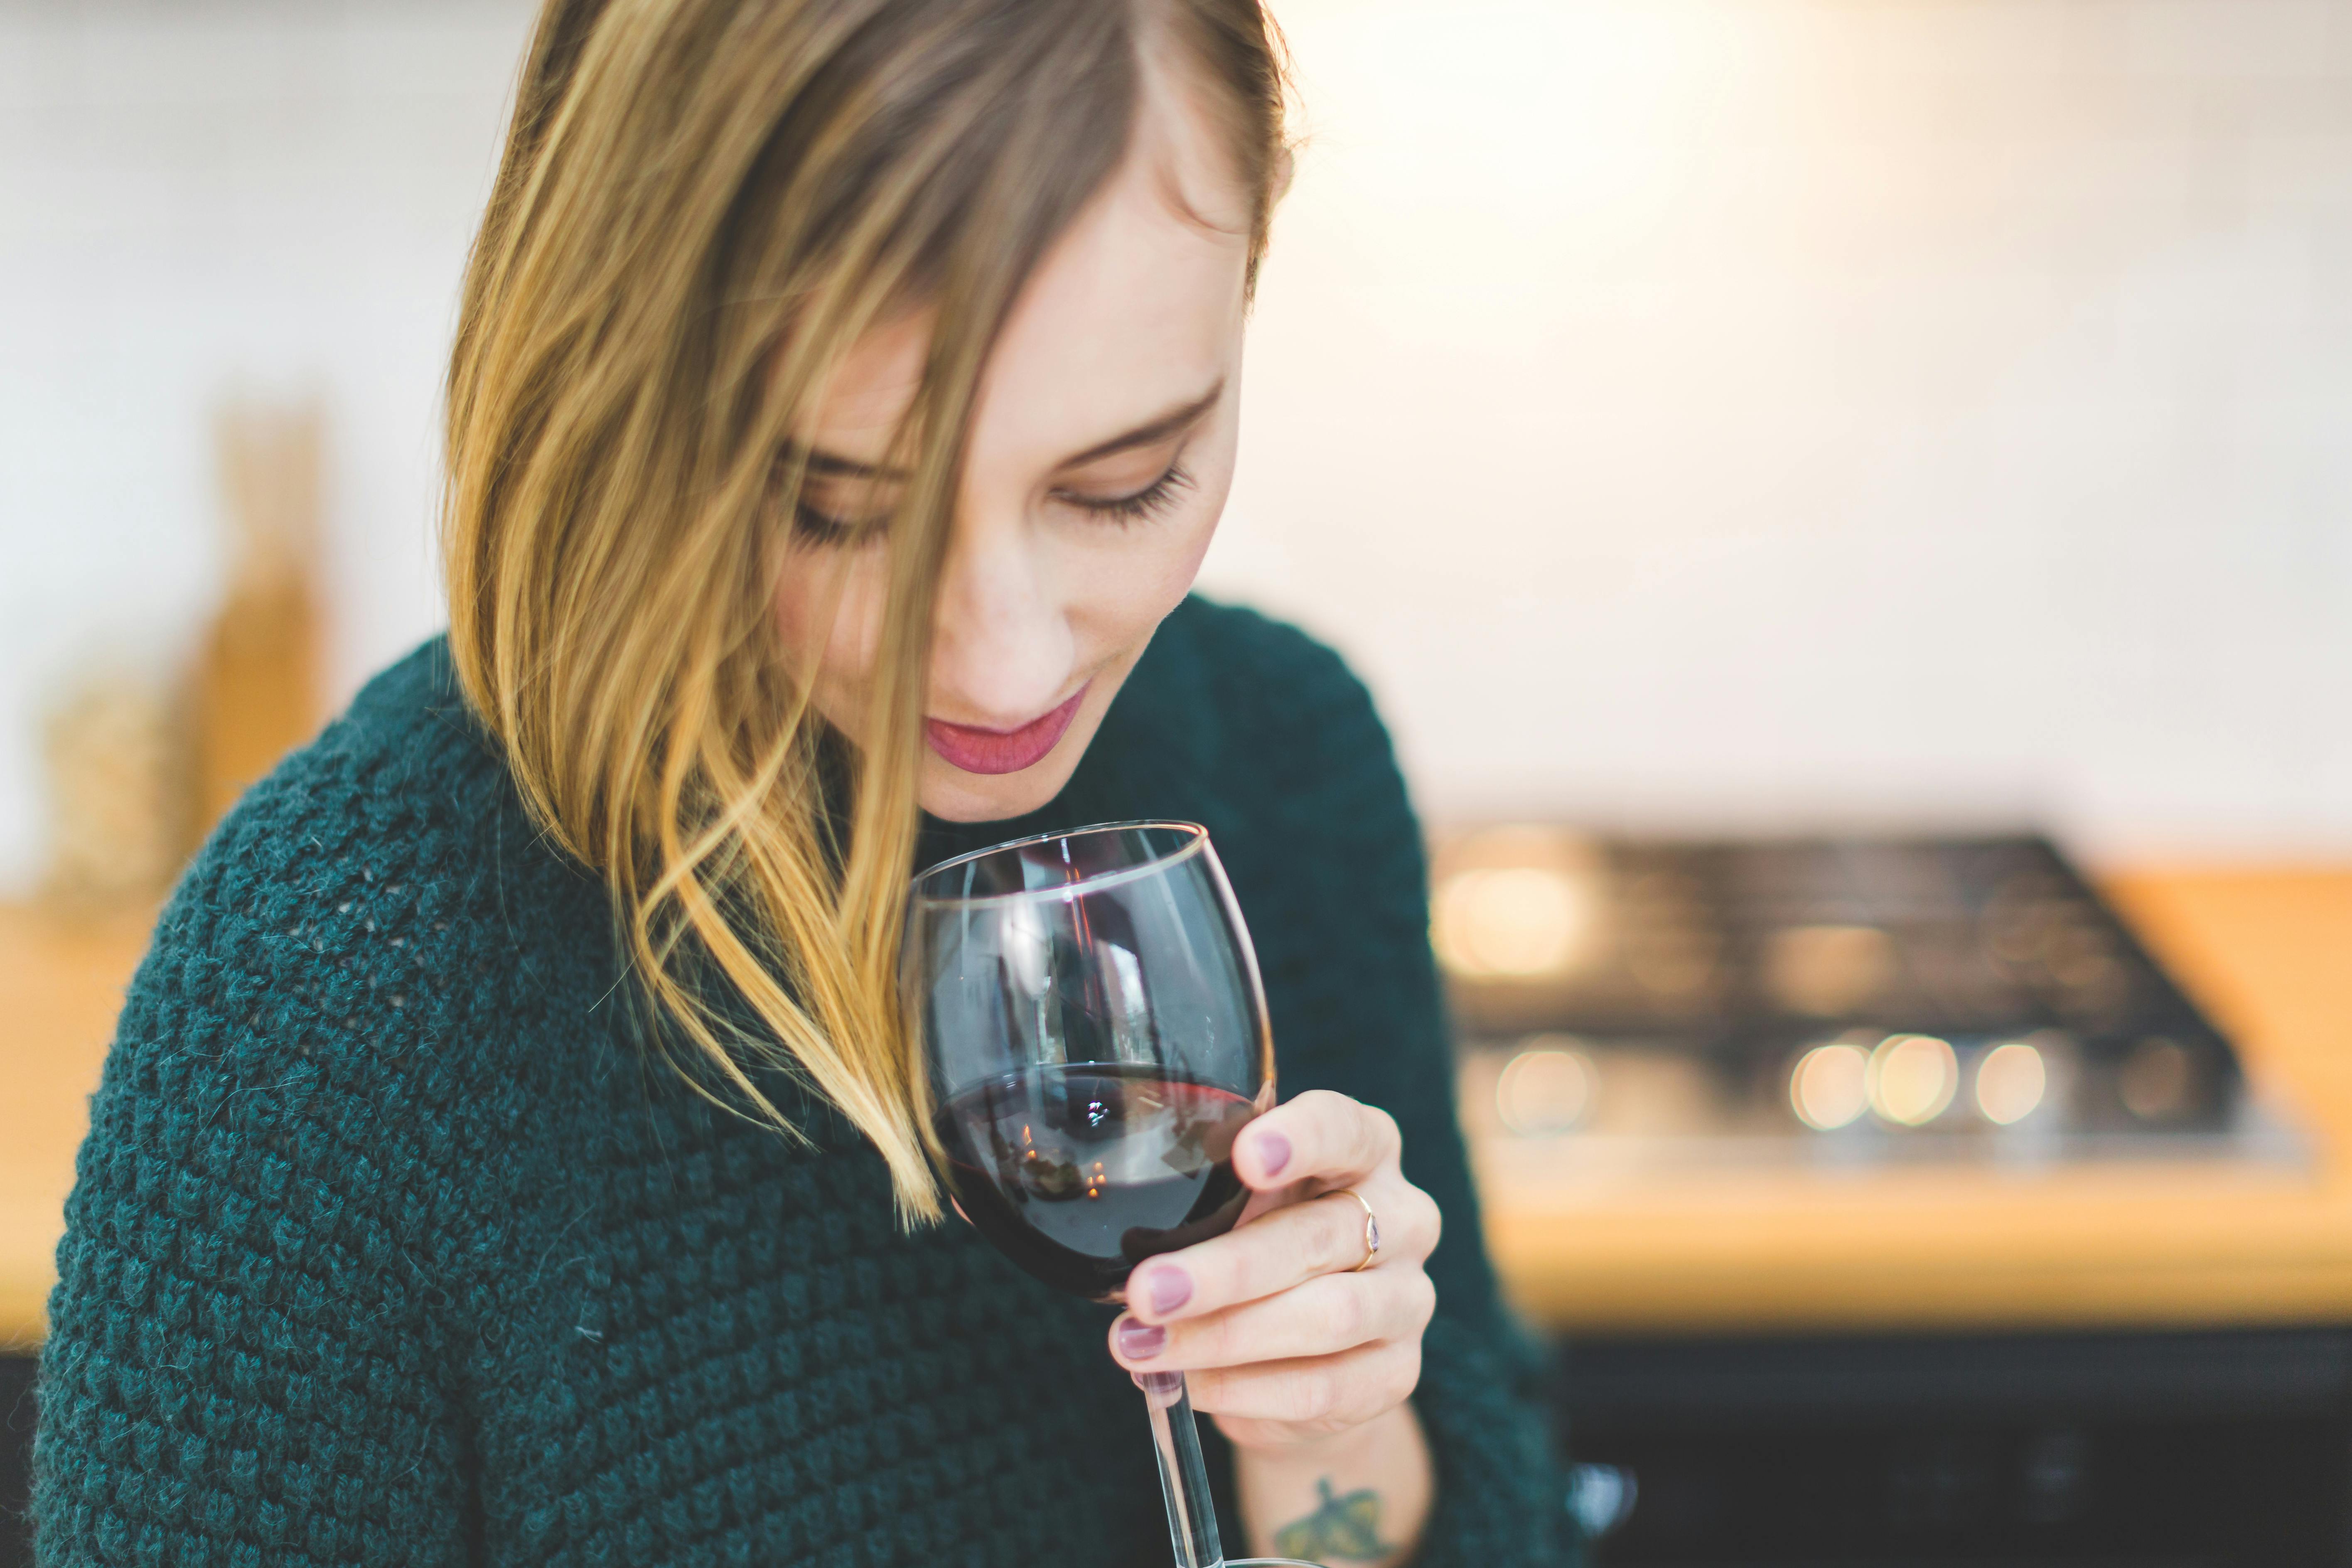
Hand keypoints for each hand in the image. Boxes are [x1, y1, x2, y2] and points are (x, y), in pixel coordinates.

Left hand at [1106, 1089, 1440, 1452]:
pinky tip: (1189, 1385)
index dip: (1300, 1139)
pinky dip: (1245, 1389)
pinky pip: (1323, 1387)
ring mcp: (1409, 1298)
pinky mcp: (1396, 1373)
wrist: (1312, 1351)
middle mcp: (1404, 1217)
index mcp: (1366, 1148)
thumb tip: (1130, 1240)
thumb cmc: (1263, 1243)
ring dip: (1223, 1336)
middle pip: (1321, 1237)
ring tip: (1143, 1346)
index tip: (1245, 1155)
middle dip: (1225, 1269)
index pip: (1344, 1128)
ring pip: (1327, 1317)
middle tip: (1146, 1290)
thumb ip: (1211, 1198)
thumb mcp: (1241, 1203)